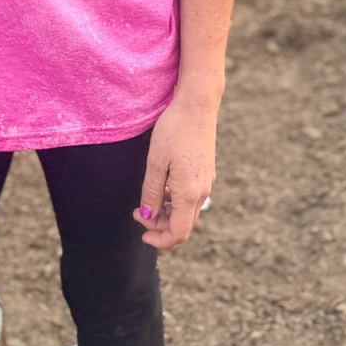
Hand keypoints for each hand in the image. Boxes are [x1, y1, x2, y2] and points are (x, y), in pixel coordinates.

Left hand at [133, 94, 216, 249]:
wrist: (197, 105)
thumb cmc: (174, 130)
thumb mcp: (156, 162)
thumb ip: (151, 192)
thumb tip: (147, 216)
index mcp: (189, 193)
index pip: (178, 233)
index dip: (160, 239)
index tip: (141, 233)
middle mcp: (202, 191)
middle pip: (183, 224)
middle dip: (160, 226)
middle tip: (138, 213)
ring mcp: (206, 181)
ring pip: (187, 210)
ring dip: (167, 212)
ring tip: (147, 199)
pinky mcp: (206, 171)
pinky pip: (191, 196)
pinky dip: (175, 199)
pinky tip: (161, 185)